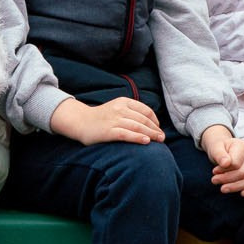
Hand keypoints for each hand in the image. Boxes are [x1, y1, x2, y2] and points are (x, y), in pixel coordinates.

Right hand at [50, 96, 164, 145]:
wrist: (80, 121)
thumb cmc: (101, 118)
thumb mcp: (117, 108)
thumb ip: (131, 112)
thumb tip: (150, 123)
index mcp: (123, 102)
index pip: (145, 110)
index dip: (155, 120)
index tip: (158, 129)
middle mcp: (119, 109)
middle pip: (143, 119)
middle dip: (155, 129)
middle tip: (162, 138)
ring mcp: (113, 120)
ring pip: (137, 126)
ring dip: (151, 134)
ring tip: (159, 140)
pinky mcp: (108, 131)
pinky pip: (126, 134)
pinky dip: (138, 137)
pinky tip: (146, 141)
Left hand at [201, 125, 243, 195]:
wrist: (224, 149)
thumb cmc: (219, 148)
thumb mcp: (215, 147)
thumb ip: (219, 154)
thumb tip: (225, 163)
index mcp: (243, 146)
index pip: (236, 163)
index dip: (224, 170)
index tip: (214, 171)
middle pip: (243, 173)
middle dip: (227, 179)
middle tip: (214, 181)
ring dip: (236, 187)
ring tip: (223, 189)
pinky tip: (242, 194)